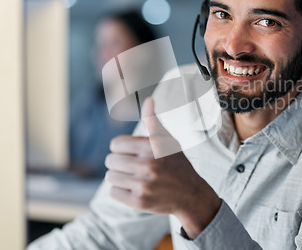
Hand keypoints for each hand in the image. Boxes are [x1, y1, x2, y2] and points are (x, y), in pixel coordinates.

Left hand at [105, 97, 221, 237]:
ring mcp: (144, 185)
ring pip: (110, 177)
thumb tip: (148, 100)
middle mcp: (149, 165)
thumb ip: (153, 121)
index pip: (115, 144)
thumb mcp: (167, 140)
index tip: (133, 153)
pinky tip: (135, 189)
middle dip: (119, 163)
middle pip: (110, 161)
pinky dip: (121, 191)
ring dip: (119, 177)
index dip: (122, 148)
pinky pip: (113, 192)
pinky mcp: (139, 202)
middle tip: (134, 167)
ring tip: (134, 178)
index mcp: (152, 146)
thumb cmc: (176, 164)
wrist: (190, 195)